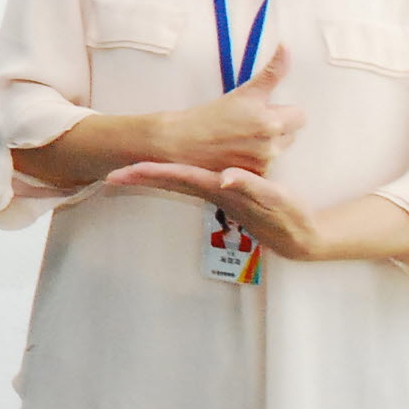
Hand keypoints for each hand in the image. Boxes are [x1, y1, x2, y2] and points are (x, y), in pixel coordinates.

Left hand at [105, 160, 324, 258]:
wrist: (299, 236)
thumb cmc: (288, 216)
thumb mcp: (274, 198)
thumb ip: (251, 186)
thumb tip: (224, 177)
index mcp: (217, 189)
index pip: (176, 177)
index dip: (149, 172)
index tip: (121, 173)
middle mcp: (210, 192)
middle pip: (168, 181)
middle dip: (140, 177)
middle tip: (109, 175)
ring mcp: (214, 194)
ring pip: (177, 182)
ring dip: (152, 177)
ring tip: (126, 172)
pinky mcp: (223, 193)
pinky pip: (191, 182)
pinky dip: (172, 176)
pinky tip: (161, 172)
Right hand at [154, 45, 304, 174]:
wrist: (179, 143)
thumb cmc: (208, 116)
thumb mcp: (242, 92)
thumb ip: (272, 71)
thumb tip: (286, 46)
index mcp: (270, 120)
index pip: (299, 115)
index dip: (281, 111)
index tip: (262, 111)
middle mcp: (270, 143)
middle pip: (290, 133)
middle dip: (276, 128)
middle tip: (247, 125)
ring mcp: (262, 163)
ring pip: (278, 149)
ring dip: (265, 145)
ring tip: (238, 140)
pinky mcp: (254, 177)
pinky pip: (267, 165)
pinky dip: (255, 161)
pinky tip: (236, 154)